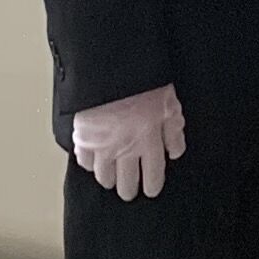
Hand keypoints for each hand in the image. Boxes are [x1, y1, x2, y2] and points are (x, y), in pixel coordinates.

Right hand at [70, 85, 187, 199]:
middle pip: (127, 182)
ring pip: (104, 176)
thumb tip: (175, 151)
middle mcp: (126, 149)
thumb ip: (173, 130)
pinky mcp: (83, 137)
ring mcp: (102, 146)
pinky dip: (87, 163)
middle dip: (129, 190)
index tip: (151, 190)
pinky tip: (91, 162)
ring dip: (108, 180)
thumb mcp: (169, 103)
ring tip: (110, 181)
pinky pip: (83, 160)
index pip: (153, 175)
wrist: (109, 67)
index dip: (152, 185)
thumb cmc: (141, 80)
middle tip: (128, 192)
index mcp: (149, 142)